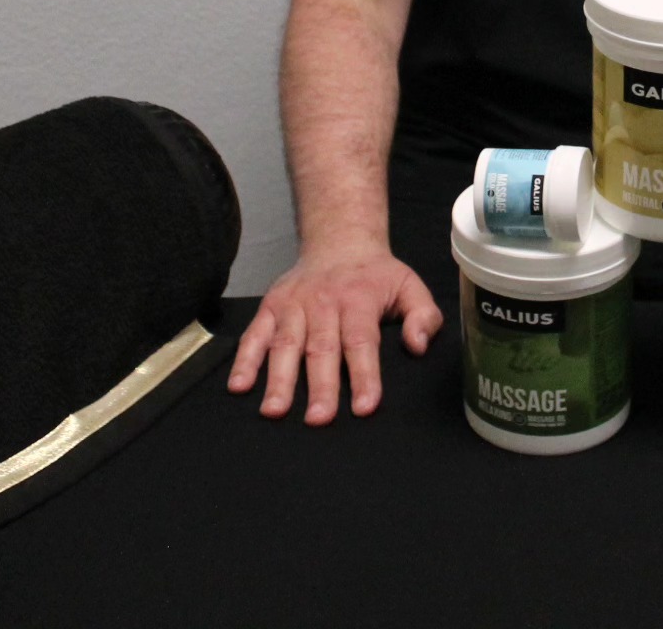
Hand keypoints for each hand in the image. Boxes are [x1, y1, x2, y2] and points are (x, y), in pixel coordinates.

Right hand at [227, 246, 443, 424]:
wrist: (340, 241)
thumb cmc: (377, 275)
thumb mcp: (410, 286)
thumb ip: (423, 316)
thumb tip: (417, 346)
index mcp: (359, 298)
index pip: (361, 341)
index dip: (364, 375)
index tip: (364, 407)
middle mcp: (323, 301)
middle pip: (321, 347)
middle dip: (320, 385)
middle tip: (319, 419)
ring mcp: (293, 304)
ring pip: (285, 344)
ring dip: (279, 378)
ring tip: (275, 411)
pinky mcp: (270, 306)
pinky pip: (254, 335)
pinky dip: (245, 360)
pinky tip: (239, 386)